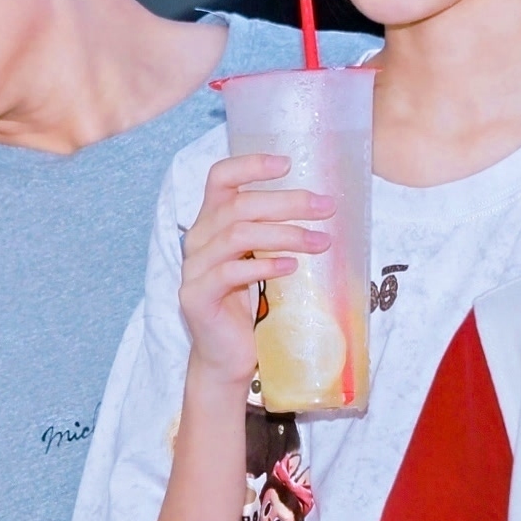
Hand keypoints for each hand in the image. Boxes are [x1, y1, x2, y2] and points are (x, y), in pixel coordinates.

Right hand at [179, 151, 328, 392]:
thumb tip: (323, 208)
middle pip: (239, 205)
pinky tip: (291, 268)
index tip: (288, 162)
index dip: (251, 165)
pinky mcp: (196, 296)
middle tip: (326, 207)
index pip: (221, 178)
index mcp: (211, 222)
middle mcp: (197, 239)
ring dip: (285, 234)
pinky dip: (264, 266)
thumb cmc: (251, 306)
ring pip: (237, 234)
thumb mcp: (263, 260)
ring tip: (319, 243)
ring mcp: (194, 268)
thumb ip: (275, 233)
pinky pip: (230, 272)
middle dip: (288, 203)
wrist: (228, 357)